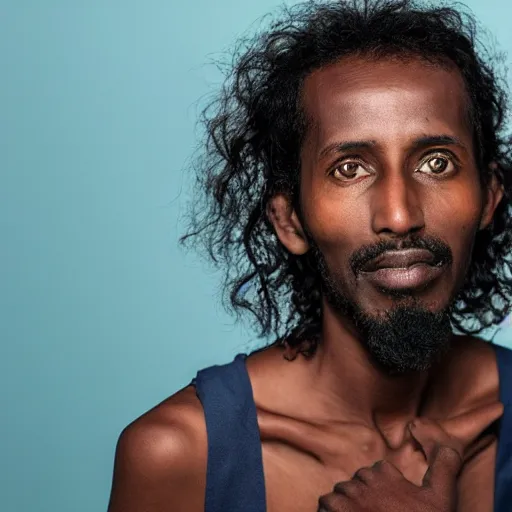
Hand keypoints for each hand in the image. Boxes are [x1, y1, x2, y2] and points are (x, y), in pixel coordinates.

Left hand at [317, 402, 502, 511]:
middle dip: (360, 501)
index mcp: (384, 472)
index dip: (382, 493)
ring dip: (342, 510)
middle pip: (353, 486)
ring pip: (335, 498)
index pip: (374, 474)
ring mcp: (346, 499)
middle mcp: (362, 481)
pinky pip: (323, 510)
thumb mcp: (441, 498)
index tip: (392, 509)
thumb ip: (444, 467)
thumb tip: (451, 445)